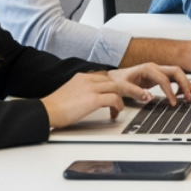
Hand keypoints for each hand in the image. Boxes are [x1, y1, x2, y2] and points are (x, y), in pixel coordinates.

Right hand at [41, 64, 189, 129]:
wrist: (44, 112)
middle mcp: (90, 79)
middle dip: (135, 86)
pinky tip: (119, 112)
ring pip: (120, 86)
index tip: (132, 91)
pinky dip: (119, 105)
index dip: (123, 85)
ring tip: (146, 98)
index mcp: (86, 77)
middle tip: (146, 92)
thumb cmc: (55, 108)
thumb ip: (85, 93)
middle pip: (119, 79)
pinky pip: (113, 98)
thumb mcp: (72, 95)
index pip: (109, 77)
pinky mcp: (92, 98)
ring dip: (134, 93)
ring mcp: (91, 87)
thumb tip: (95, 100)